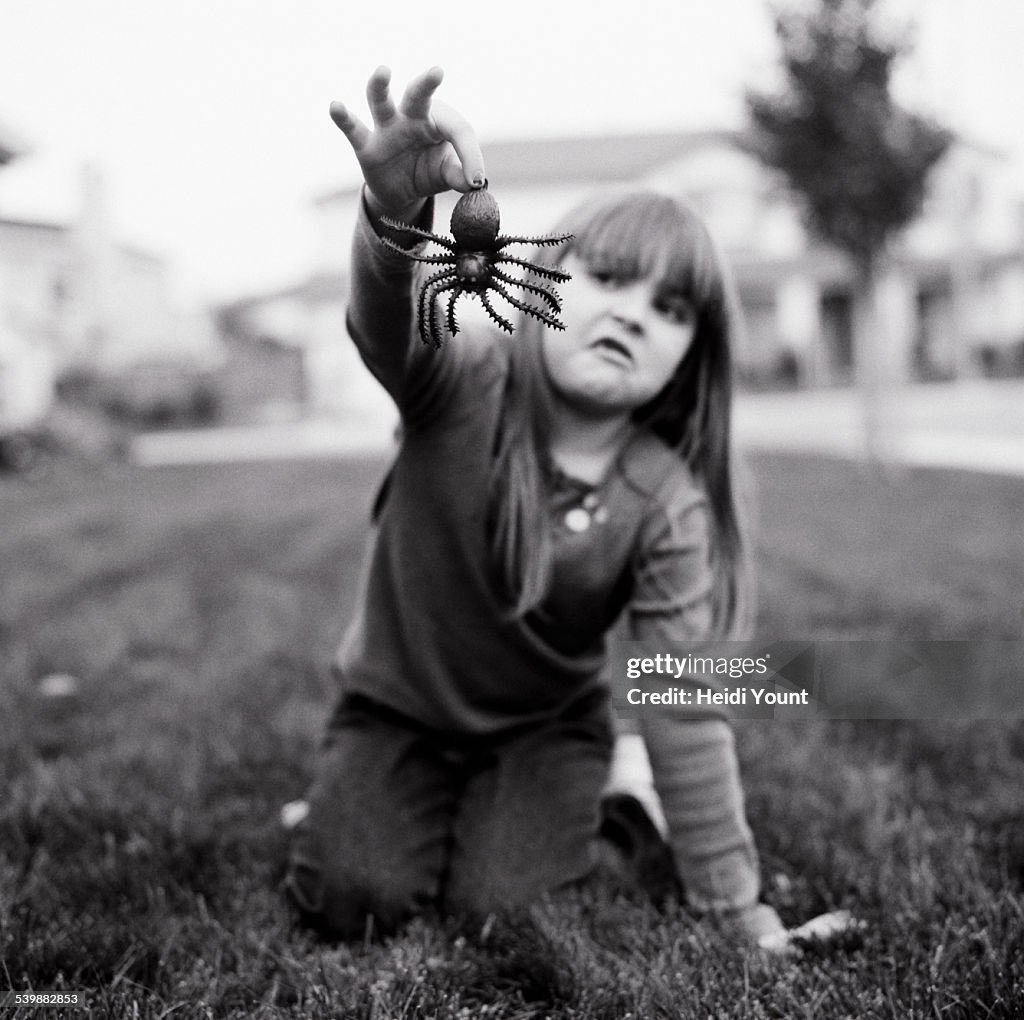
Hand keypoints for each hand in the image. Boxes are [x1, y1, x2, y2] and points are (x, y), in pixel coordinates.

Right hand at [329, 66, 485, 221]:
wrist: (402, 192)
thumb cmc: (430, 171)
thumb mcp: (448, 175)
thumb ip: (460, 175)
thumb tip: (475, 183)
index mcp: (438, 122)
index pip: (457, 129)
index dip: (469, 154)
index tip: (476, 180)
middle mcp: (412, 118)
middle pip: (418, 95)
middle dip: (426, 83)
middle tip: (437, 71)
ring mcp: (387, 129)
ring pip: (381, 102)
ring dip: (380, 86)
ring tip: (383, 71)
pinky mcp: (366, 146)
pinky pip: (354, 129)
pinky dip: (343, 118)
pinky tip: (335, 106)